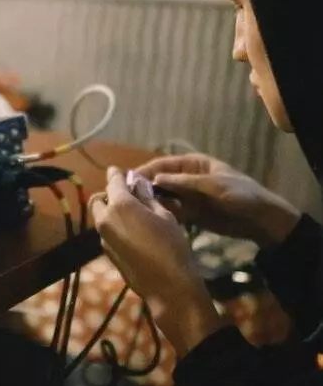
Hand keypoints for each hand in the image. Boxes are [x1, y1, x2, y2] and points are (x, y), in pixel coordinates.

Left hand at [92, 167, 223, 356]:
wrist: (168, 286)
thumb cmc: (171, 246)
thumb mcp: (164, 216)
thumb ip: (147, 198)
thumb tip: (138, 185)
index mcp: (120, 206)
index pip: (113, 182)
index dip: (116, 174)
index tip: (117, 170)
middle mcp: (105, 220)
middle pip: (98, 200)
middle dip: (109, 195)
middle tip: (126, 196)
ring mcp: (103, 238)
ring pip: (100, 217)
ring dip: (111, 212)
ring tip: (132, 215)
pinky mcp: (107, 253)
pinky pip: (106, 233)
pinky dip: (114, 227)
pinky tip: (132, 233)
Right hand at [136, 154, 300, 246]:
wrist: (260, 220)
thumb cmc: (241, 195)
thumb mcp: (213, 185)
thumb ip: (185, 182)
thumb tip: (156, 178)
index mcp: (192, 165)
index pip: (163, 164)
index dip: (146, 170)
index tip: (128, 179)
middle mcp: (186, 179)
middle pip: (159, 181)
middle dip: (144, 187)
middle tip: (125, 197)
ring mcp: (187, 197)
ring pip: (162, 197)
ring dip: (150, 202)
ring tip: (134, 210)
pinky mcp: (190, 214)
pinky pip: (171, 212)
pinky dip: (161, 214)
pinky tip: (150, 220)